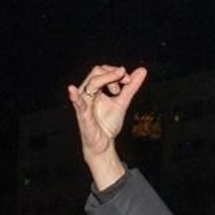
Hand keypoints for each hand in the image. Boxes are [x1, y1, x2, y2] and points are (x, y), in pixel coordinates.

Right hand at [66, 64, 146, 189]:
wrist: (104, 144)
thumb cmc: (107, 123)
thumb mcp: (122, 102)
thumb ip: (131, 87)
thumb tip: (142, 70)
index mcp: (94, 88)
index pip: (102, 70)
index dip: (116, 72)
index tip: (128, 81)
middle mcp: (87, 93)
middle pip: (96, 72)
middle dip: (113, 74)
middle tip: (125, 83)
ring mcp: (84, 103)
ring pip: (91, 83)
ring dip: (107, 80)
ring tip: (116, 91)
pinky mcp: (83, 115)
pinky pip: (78, 103)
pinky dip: (75, 96)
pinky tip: (72, 90)